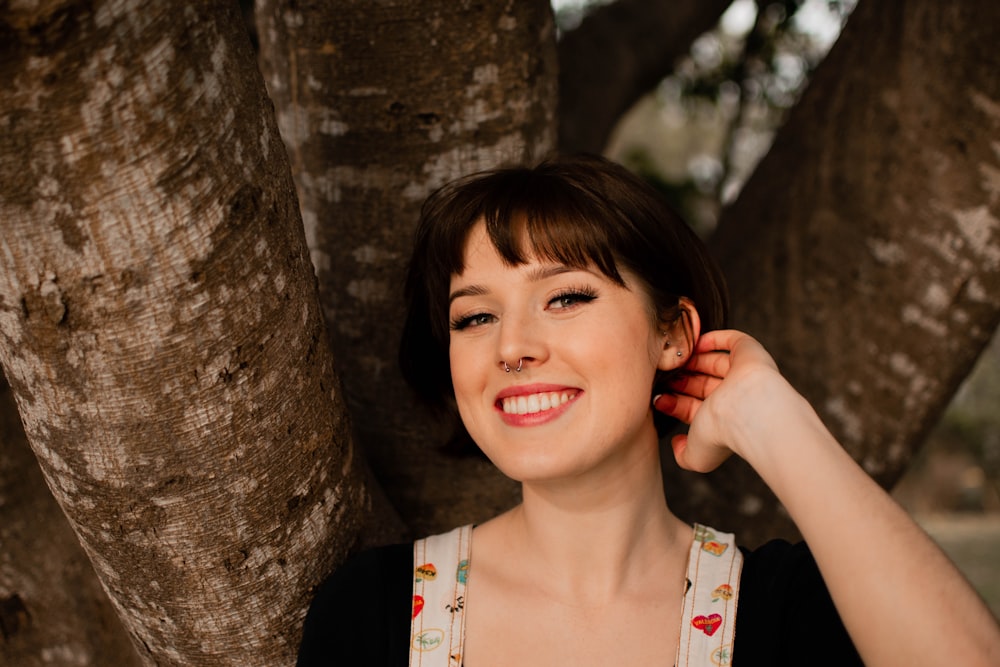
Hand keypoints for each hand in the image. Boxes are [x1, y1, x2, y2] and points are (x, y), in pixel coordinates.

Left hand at [653, 329, 790, 471]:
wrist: (747, 412)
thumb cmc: (723, 434)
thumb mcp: (696, 456)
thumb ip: (683, 455)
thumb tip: (676, 444)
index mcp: (724, 420)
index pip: (695, 407)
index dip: (675, 403)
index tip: (658, 400)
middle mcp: (734, 398)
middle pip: (702, 383)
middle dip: (680, 380)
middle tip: (662, 377)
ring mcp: (743, 375)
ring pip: (714, 363)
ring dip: (692, 361)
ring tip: (673, 361)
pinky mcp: (751, 354)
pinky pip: (733, 341)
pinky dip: (713, 339)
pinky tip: (694, 344)